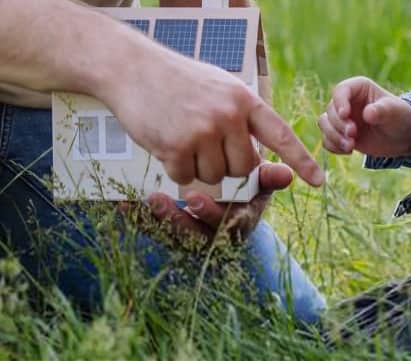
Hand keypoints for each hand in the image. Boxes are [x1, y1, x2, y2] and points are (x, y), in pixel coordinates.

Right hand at [103, 44, 323, 189]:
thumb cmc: (174, 79)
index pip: (279, 133)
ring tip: (179, 132)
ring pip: (215, 176)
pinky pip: (185, 176)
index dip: (300, 159)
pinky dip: (173, 165)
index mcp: (242, 98)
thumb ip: (239, 118)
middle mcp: (228, 114)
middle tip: (200, 138)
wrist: (131, 66)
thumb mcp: (216, 87)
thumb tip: (258, 160)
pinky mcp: (178, 145)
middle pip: (243, 167)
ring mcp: (204, 130)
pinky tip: (164, 138)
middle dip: (225, 163)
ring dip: (197, 165)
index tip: (320, 181)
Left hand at [141, 159, 291, 243]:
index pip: (227, 225)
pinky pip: (154, 230)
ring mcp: (193, 234)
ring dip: (162, 219)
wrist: (222, 187)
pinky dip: (140, 219)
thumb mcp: (257, 177)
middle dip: (181, 220)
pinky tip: (124, 204)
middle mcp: (215, 234)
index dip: (210, 216)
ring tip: (149, 199)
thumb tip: (287, 175)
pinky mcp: (172, 230)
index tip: (192, 201)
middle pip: (197, 235)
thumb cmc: (244, 180)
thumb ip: (266, 176)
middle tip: (160, 199)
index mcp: (238, 221)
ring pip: (176, 235)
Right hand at [318, 76, 410, 160]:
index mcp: (358, 88)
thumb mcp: (395, 112)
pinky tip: (348, 151)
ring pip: (324, 124)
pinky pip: (327, 139)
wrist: (404, 137)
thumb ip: (381, 111)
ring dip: (334, 136)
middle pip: (330, 110)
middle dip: (339, 124)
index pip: (340, 90)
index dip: (340, 102)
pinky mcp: (340, 134)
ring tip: (350, 147)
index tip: (345, 115)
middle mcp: (346, 101)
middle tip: (353, 135)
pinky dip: (333, 146)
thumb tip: (367, 114)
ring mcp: (342, 118)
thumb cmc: (401, 117)